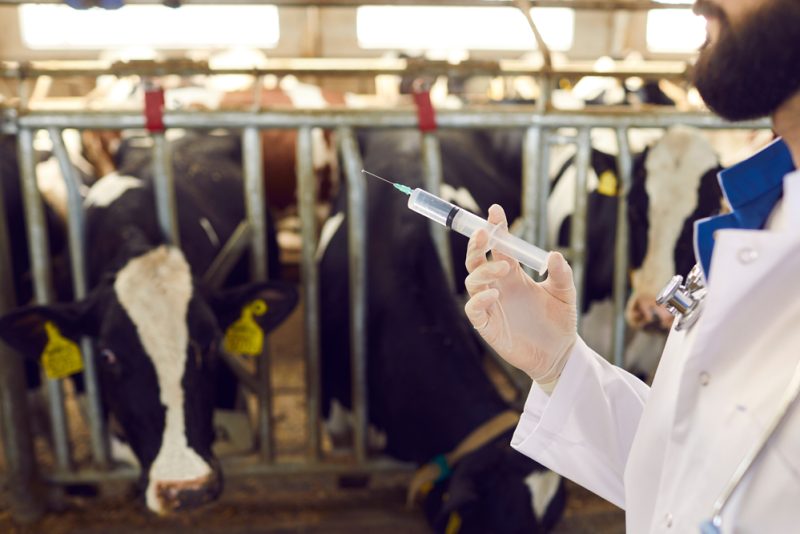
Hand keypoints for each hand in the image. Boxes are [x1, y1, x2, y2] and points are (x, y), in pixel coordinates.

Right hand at [464, 205, 577, 382]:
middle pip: (477, 260)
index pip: (499, 246)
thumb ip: (561, 274)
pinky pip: (474, 309)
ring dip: (484, 270)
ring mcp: (491, 305)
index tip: (495, 211)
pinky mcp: (488, 326)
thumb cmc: (559, 321)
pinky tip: (493, 294)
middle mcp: (499, 286)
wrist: (559, 354)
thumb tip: (553, 255)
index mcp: (514, 274)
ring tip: (503, 267)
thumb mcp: (565, 294)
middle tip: (486, 232)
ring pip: (472, 281)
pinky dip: (479, 300)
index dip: (496, 228)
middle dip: (477, 244)